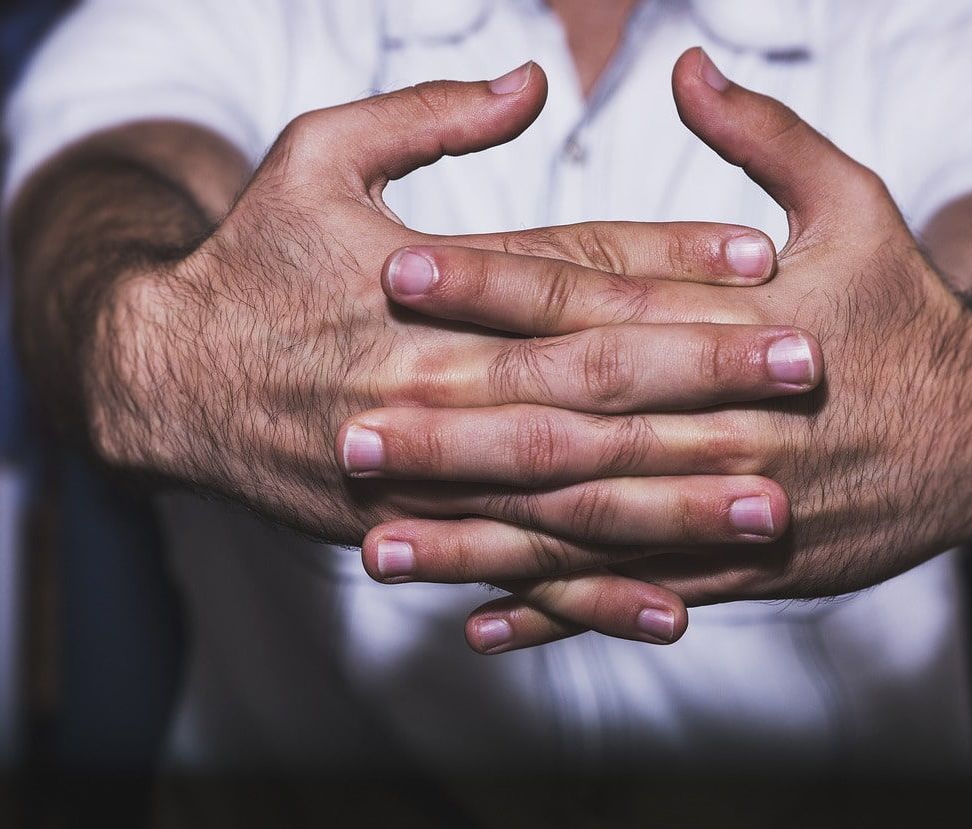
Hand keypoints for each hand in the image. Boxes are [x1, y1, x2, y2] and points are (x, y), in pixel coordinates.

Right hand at [87, 63, 820, 601]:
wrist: (163, 381)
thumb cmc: (247, 258)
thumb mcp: (315, 154)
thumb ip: (427, 115)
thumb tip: (531, 77)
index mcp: (425, 292)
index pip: (570, 275)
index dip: (667, 266)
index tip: (765, 260)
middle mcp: (434, 388)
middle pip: (590, 387)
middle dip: (704, 382)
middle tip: (808, 370)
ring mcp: (424, 473)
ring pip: (566, 495)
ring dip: (673, 502)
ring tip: (772, 507)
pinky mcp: (411, 531)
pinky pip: (514, 570)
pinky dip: (592, 595)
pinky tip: (673, 608)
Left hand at [353, 49, 971, 652]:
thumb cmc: (912, 312)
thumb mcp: (858, 204)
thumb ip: (767, 137)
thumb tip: (687, 65)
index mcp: (732, 325)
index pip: (591, 299)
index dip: (492, 284)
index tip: (396, 269)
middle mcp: (717, 423)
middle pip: (565, 425)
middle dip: (454, 433)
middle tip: (349, 431)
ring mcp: (726, 507)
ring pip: (583, 528)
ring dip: (478, 542)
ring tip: (377, 548)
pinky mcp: (739, 567)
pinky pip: (633, 593)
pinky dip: (557, 612)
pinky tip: (477, 625)